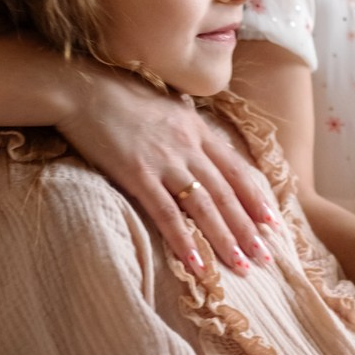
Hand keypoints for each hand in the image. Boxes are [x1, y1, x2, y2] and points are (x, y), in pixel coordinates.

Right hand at [55, 66, 275, 272]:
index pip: (236, 169)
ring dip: (225, 239)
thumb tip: (198, 139)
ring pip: (204, 207)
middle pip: (226, 193)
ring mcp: (164, 160)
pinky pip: (166, 213)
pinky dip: (184, 241)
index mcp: (196, 128)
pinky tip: (196, 264)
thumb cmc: (119, 94)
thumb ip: (185, 125)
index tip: (272, 222)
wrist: (82, 88)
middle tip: (265, 257)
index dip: (255, 197)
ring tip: (241, 266)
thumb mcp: (165, 105)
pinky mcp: (138, 174)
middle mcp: (187, 145)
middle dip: (248, 228)